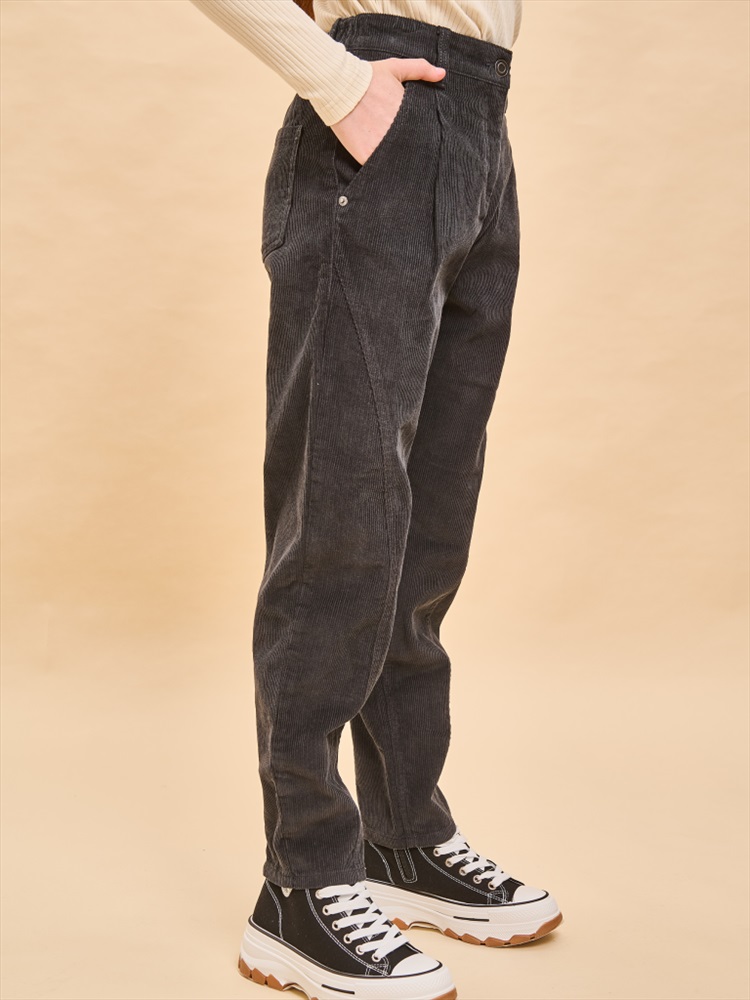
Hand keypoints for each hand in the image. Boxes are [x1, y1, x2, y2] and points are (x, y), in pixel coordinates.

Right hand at [330, 57, 445, 165]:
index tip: (416, 136)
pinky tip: (382, 164)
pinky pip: (378, 166)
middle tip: (408, 150)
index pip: (421, 130)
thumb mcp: (394, 68)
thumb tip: (442, 73)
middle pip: (409, 146)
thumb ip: (420, 69)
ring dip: (396, 159)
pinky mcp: (366, 155)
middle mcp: (396, 130)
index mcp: (406, 112)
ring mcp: (381, 144)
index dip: (420, 134)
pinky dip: (381, 167)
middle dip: (410, 147)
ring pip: (395, 158)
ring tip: (396, 159)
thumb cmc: (366, 76)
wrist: (337, 86)